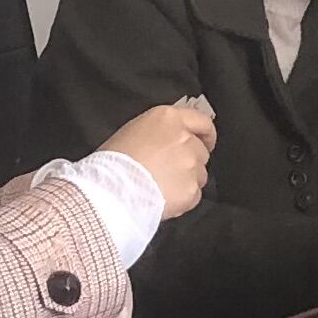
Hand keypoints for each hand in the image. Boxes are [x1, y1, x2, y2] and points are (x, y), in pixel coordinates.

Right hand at [98, 99, 216, 219]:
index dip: (206, 134)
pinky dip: (182, 199)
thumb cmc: (112, 162)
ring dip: (186, 180)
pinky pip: (193, 195)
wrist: (111, 190)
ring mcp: (190, 165)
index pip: (202, 121)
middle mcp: (184, 139)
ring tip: (161, 187)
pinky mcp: (191, 190)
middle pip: (201, 151)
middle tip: (169, 171)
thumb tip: (167, 141)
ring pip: (199, 174)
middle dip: (190, 161)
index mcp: (169, 119)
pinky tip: (163, 198)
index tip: (206, 141)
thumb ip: (159, 132)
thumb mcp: (133, 131)